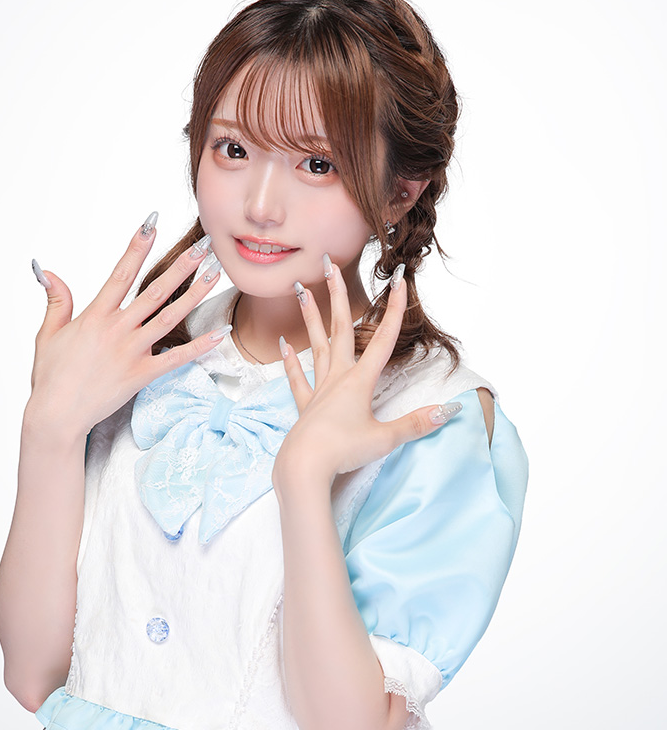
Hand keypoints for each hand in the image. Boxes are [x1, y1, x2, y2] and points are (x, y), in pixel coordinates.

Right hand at [27, 217, 224, 438]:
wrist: (57, 414)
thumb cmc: (51, 377)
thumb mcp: (48, 333)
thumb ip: (56, 300)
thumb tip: (48, 270)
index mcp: (95, 316)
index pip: (121, 273)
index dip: (138, 247)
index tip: (152, 224)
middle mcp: (117, 330)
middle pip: (155, 290)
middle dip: (182, 266)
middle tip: (202, 246)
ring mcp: (132, 352)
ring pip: (170, 317)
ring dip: (195, 294)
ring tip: (215, 274)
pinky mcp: (142, 375)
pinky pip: (177, 358)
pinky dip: (200, 345)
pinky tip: (220, 332)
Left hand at [272, 259, 461, 486]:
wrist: (304, 467)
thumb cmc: (343, 452)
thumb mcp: (385, 439)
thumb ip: (416, 424)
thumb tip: (448, 411)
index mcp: (360, 381)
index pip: (384, 339)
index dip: (395, 309)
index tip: (399, 280)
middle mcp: (338, 378)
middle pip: (340, 328)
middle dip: (336, 294)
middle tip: (327, 262)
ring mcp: (319, 391)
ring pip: (316, 345)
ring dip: (309, 316)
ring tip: (300, 288)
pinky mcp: (304, 407)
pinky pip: (297, 379)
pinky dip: (290, 361)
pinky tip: (282, 344)